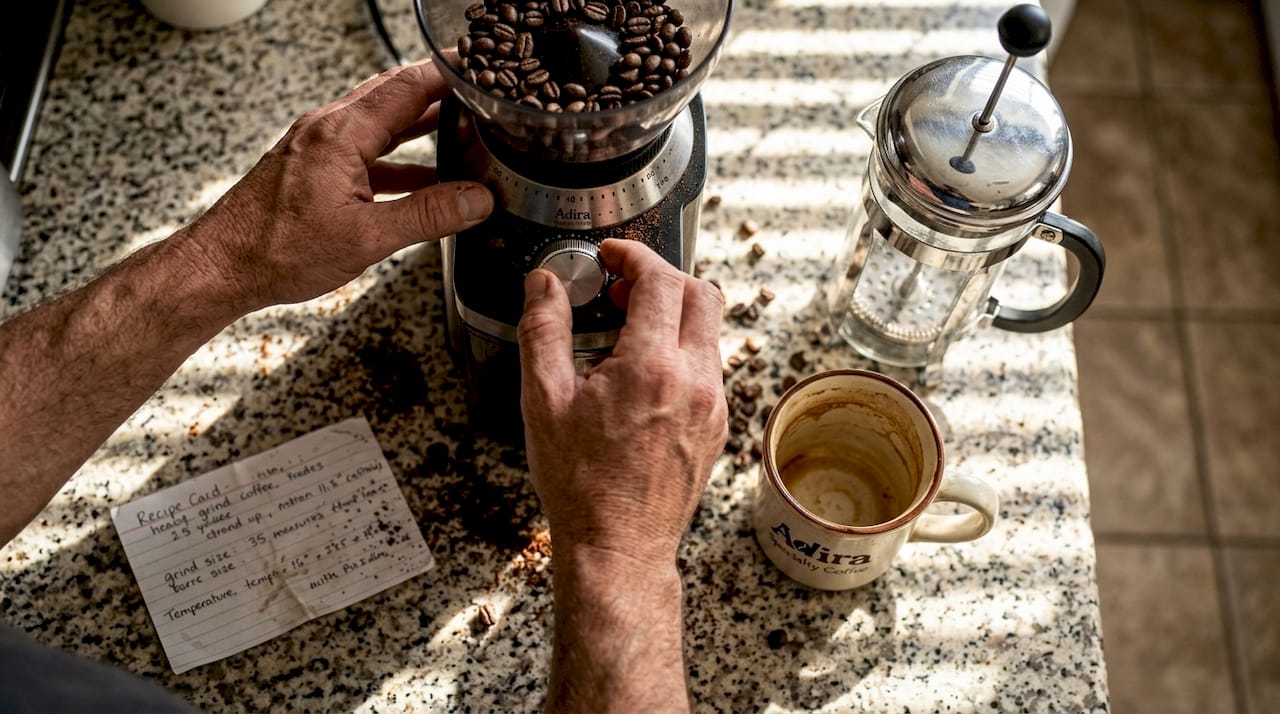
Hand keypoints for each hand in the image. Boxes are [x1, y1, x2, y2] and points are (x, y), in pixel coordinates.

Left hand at [183, 58, 492, 311]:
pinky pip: (365, 149)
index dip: (446, 74)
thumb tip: (475, 201)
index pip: (406, 86)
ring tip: (461, 127)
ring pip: (379, 121)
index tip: (479, 68)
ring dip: (419, 122)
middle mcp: (326, 129)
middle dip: (438, 90)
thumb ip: (428, 216)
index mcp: (341, 134)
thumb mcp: (367, 238)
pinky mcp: (312, 167)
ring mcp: (317, 146)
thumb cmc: (276, 250)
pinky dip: (398, 156)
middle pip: (393, 94)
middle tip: (477, 94)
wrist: (221, 267)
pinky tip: (421, 177)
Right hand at [517, 239, 727, 564]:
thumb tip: (544, 284)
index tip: (612, 256)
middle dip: (661, 277)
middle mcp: (695, 380)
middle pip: (702, 293)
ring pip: (709, 330)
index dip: (634, 254)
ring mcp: (713, 404)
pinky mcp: (718, 425)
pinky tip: (642, 375)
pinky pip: (709, 367)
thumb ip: (543, 330)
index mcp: (652, 367)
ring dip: (672, 315)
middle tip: (621, 289)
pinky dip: (681, 351)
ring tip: (625, 334)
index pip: (661, 279)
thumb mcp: (543, 400)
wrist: (618, 546)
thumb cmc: (580, 483)